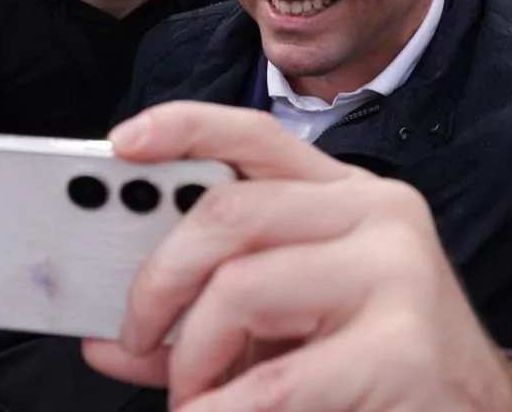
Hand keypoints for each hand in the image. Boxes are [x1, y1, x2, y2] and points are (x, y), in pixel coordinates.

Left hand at [84, 102, 511, 411]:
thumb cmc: (376, 365)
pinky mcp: (403, 346)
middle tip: (138, 336)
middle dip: (158, 282)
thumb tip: (108, 341)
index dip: (185, 128)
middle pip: (229, 212)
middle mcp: (377, 213)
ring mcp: (398, 272)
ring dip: (193, 358)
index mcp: (346, 194)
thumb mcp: (286, 325)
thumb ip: (201, 321)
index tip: (124, 142)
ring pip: (241, 288)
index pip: (256, 134)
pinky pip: (276, 380)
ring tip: (192, 396)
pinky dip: (225, 410)